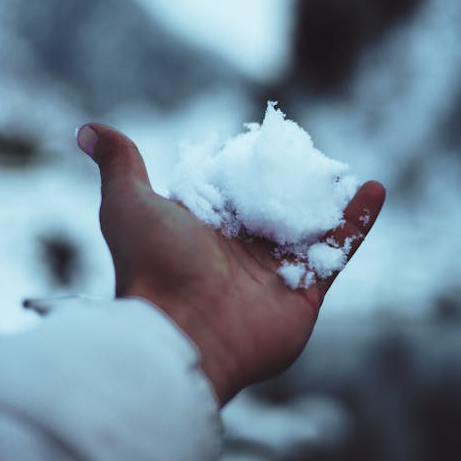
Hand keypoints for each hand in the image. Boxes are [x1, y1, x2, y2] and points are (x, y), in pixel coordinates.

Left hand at [77, 123, 384, 404]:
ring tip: (344, 170)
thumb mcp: (128, 204)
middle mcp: (238, 251)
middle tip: (311, 155)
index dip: (246, 166)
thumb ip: (120, 164)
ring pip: (309, 227)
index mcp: (203, 229)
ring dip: (330, 199)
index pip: (231, 189)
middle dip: (293, 183)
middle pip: (274, 209)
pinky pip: (337, 251)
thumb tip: (87, 127)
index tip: (265, 140)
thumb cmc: (153, 266)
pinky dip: (358, 222)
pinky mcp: (305, 293)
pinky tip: (373, 189)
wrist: (182, 333)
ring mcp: (273, 272)